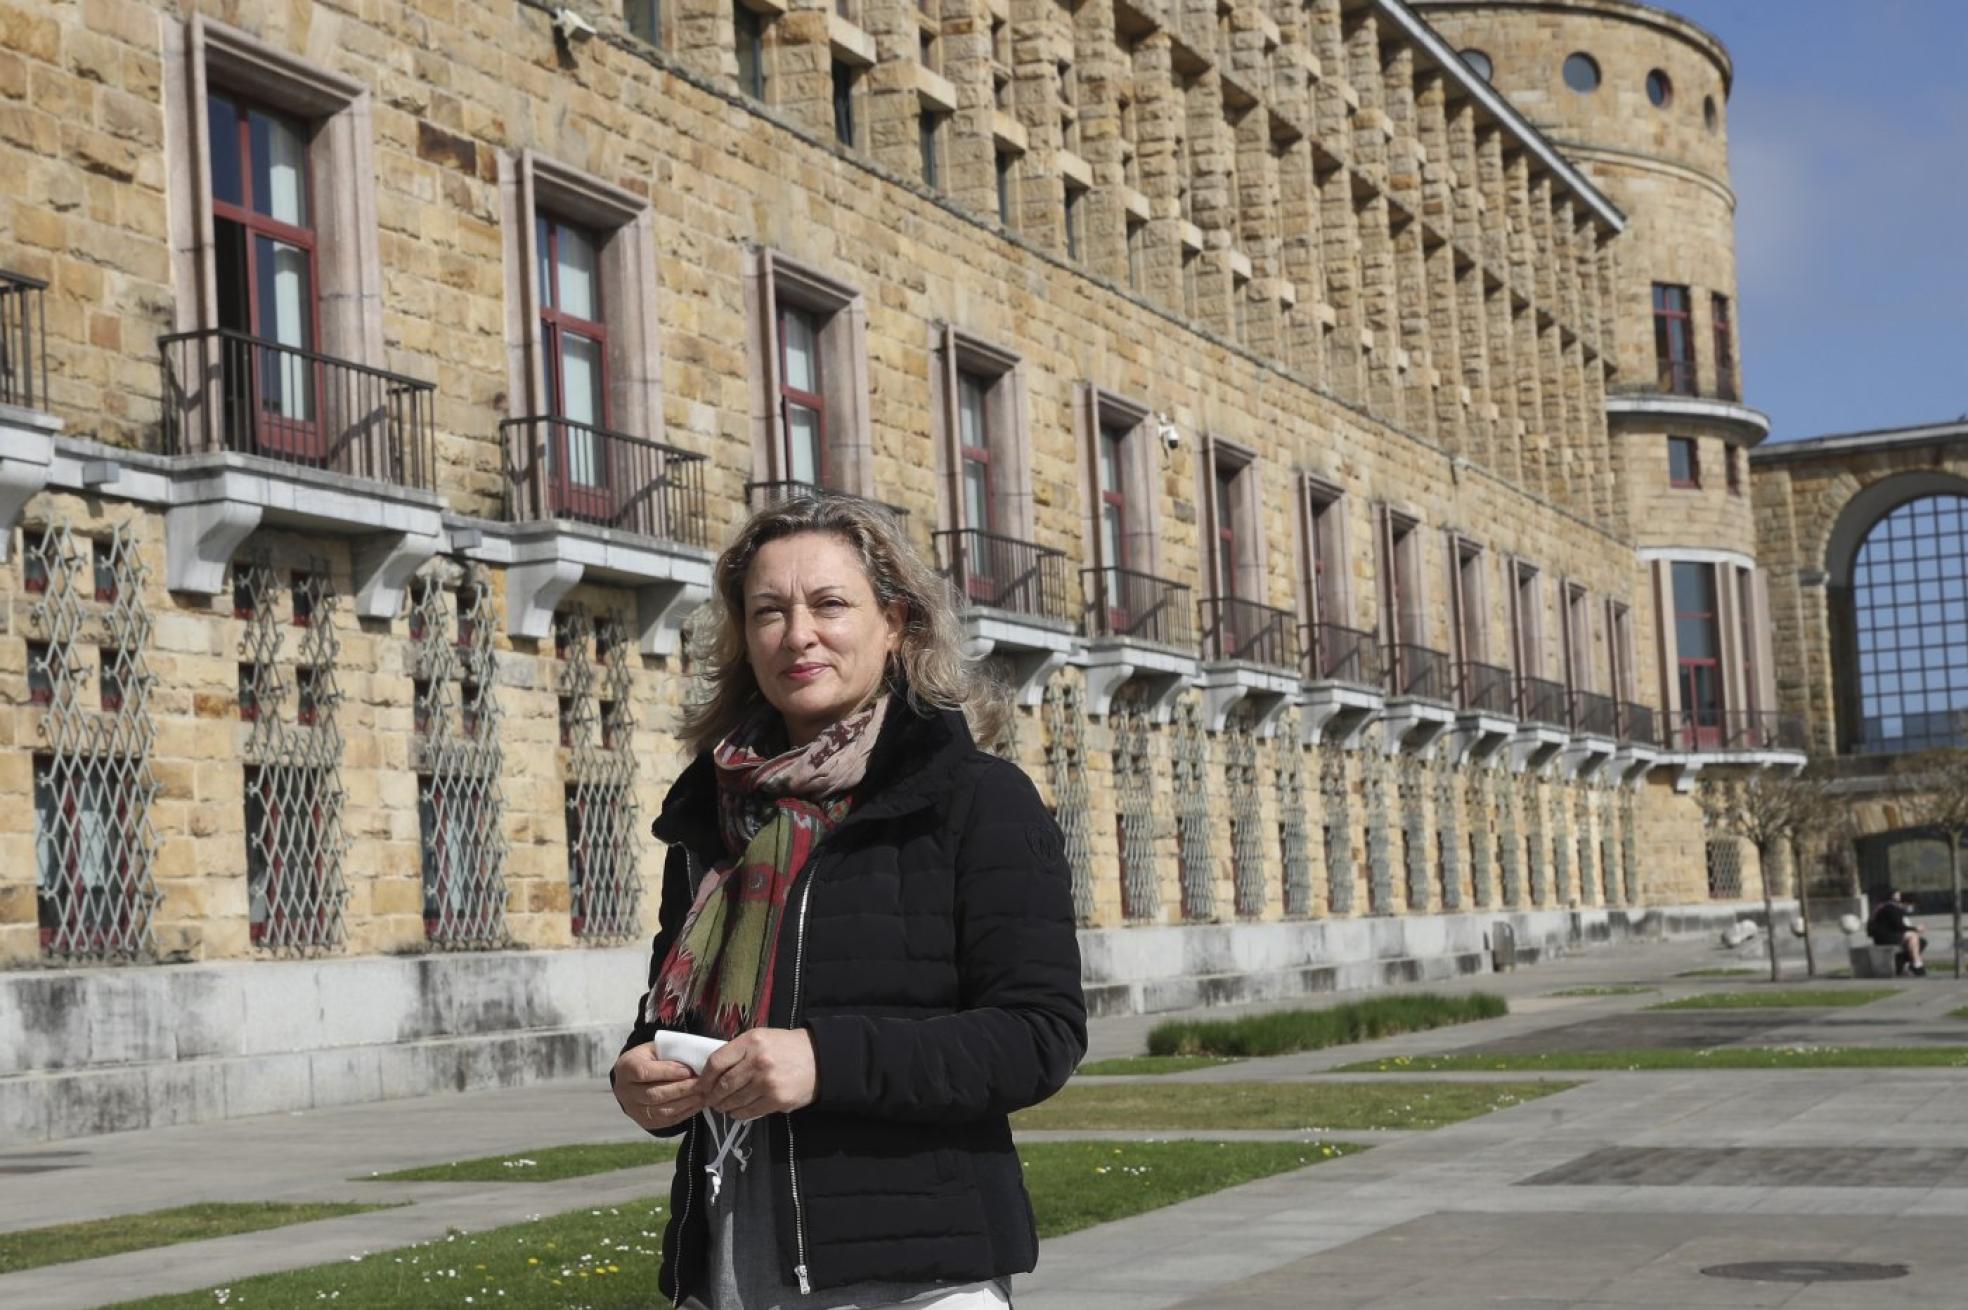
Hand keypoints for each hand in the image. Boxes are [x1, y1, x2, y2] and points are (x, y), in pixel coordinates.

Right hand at [613, 1043, 705, 1131]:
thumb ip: (671, 1053)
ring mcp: (633, 1109)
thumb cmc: (651, 1059)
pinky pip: (666, 1121)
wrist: (636, 1078)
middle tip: (701, 1083)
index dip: (667, 1072)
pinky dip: (685, 1112)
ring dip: (685, 1102)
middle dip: (681, 1089)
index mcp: (626, 1068)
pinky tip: (698, 1103)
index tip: (688, 1070)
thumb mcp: (656, 1048)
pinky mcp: (645, 1122)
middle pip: (654, 1095)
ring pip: (661, 1111)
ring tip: (703, 1094)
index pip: (644, 1072)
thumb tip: (694, 1062)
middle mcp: (625, 1091)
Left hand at [698, 1028, 816, 1120]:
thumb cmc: (787, 1047)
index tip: (702, 1085)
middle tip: (711, 1100)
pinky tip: (738, 1111)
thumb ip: (739, 1051)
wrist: (819, 1059)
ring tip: (724, 1106)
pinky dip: (739, 1114)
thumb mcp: (761, 1038)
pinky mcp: (777, 1099)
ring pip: (734, 1101)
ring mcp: (767, 1082)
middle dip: (713, 1096)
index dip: (705, 1078)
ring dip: (725, 1107)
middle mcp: (758, 1061)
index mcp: (751, 1041)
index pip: (716, 1062)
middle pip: (723, 1085)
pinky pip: (749, 1112)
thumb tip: (713, 1073)